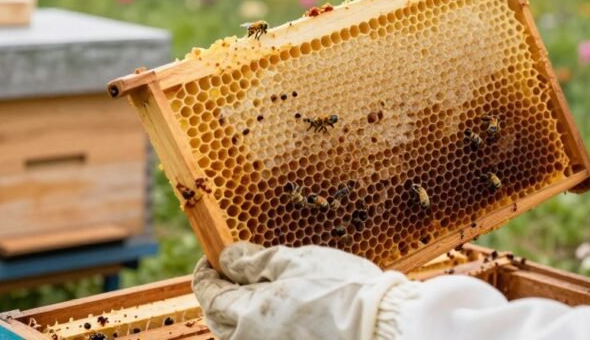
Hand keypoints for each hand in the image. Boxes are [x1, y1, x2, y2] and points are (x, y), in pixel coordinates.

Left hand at [193, 243, 409, 339]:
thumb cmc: (340, 290)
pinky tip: (280, 307)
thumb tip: (227, 258)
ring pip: (240, 335)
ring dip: (241, 311)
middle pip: (220, 319)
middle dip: (221, 294)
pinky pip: (264, 339)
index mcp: (246, 318)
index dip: (206, 273)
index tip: (212, 257)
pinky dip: (262, 324)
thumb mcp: (295, 262)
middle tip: (232, 271)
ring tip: (257, 288)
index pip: (209, 295)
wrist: (382, 327)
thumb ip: (254, 261)